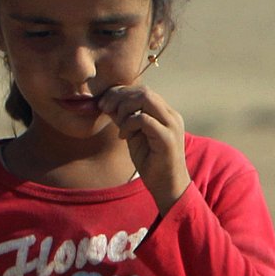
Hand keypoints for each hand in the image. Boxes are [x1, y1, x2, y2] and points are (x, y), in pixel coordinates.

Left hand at [98, 83, 188, 211]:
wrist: (167, 185)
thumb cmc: (150, 160)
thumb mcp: (133, 134)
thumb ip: (124, 118)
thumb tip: (107, 104)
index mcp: (165, 113)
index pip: (142, 90)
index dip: (120, 92)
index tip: (103, 104)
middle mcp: (171, 116)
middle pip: (143, 90)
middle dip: (118, 96)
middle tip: (105, 109)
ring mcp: (171, 126)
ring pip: (145, 98)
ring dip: (124, 108)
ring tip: (117, 124)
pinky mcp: (167, 139)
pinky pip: (144, 119)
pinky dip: (128, 123)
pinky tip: (124, 136)